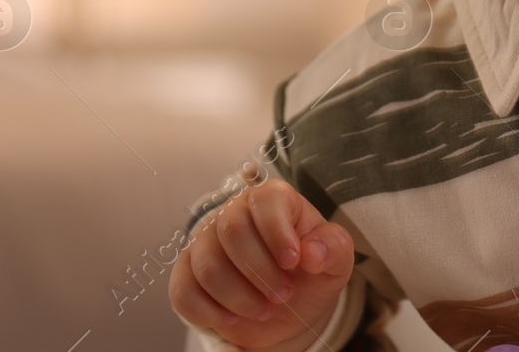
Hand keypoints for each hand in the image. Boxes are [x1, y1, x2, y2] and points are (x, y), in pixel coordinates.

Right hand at [169, 178, 355, 350]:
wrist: (287, 306)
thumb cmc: (310, 273)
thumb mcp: (335, 261)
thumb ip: (333, 247)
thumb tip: (312, 252)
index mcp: (273, 199)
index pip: (265, 201)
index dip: (277, 233)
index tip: (293, 263)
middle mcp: (233, 212)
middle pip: (232, 232)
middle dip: (260, 272)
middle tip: (283, 295)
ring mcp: (205, 242)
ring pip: (207, 266)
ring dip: (239, 297)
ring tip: (264, 310)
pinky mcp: (186, 272)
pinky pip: (183, 292)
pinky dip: (209, 312)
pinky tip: (234, 319)